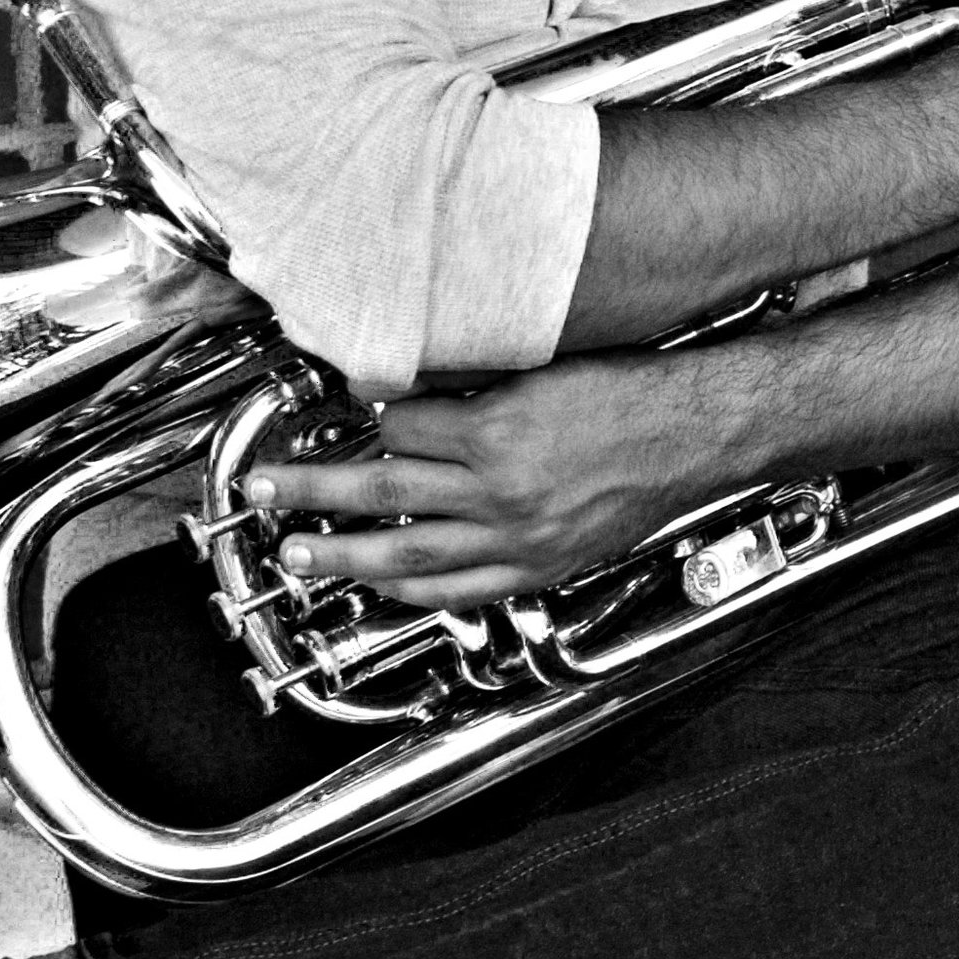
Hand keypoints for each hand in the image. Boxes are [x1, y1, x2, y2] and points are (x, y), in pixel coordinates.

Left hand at [252, 355, 716, 609]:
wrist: (695, 436)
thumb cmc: (629, 394)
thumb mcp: (542, 370)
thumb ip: (473, 386)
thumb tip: (405, 391)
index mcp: (498, 430)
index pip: (400, 426)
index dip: (367, 415)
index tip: (342, 408)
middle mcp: (501, 490)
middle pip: (382, 491)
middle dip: (312, 493)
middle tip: (263, 493)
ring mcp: (518, 537)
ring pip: (409, 552)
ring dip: (344, 554)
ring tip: (298, 554)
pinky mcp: (538, 567)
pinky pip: (460, 588)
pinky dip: (412, 589)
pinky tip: (379, 583)